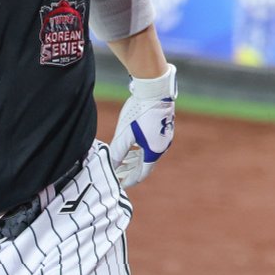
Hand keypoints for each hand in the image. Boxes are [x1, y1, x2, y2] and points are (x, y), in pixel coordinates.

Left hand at [108, 63, 176, 188]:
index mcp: (154, 151)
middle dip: (130, 170)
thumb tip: (110, 167)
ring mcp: (164, 136)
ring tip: (123, 161)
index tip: (119, 184)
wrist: (155, 89)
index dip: (129, 180)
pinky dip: (140, 149)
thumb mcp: (125, 134)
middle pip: (145, 165)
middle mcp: (162, 146)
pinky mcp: (163, 127)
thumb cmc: (139, 112)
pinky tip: (133, 145)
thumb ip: (117, 152)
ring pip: (148, 153)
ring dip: (135, 159)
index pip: (141, 173)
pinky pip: (151, 144)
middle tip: (118, 174)